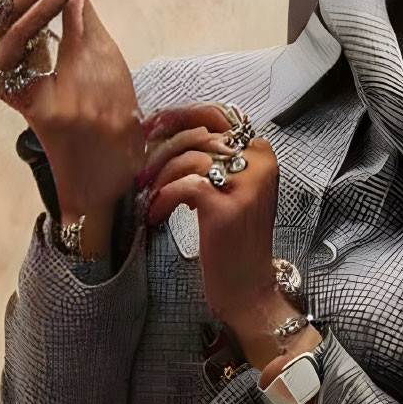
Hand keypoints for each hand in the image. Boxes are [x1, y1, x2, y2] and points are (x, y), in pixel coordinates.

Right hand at [0, 0, 143, 254]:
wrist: (114, 184)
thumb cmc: (112, 127)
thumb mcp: (105, 66)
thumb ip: (85, 28)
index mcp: (31, 54)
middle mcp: (19, 68)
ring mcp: (26, 87)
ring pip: (11, 24)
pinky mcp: (40, 108)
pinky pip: (30, 56)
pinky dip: (48, 21)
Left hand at [140, 103, 305, 356]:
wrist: (248, 289)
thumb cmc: (234, 242)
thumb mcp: (232, 191)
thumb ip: (213, 159)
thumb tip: (164, 133)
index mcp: (261, 152)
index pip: (216, 114)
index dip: (179, 116)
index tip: (151, 129)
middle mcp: (258, 162)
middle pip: (198, 133)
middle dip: (161, 148)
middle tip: (141, 170)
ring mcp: (245, 183)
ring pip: (187, 157)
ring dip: (159, 177)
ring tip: (149, 198)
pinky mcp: (225, 206)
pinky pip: (183, 185)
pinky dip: (163, 200)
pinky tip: (156, 216)